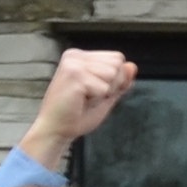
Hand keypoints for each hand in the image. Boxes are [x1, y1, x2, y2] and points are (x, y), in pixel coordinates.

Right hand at [21, 47, 135, 170]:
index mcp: (80, 56)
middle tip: (89, 96)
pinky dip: (97, 100)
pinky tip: (79, 102)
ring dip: (104, 93)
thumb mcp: (105, 95)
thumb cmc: (76, 115)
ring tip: (84, 98)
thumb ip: (120, 81)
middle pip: (118, 63)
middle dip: (111, 84)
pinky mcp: (75, 76)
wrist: (54, 130)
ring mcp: (74, 64)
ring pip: (113, 74)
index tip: (94, 91)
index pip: (117, 58)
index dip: (115, 79)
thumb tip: (133, 66)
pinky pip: (104, 88)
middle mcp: (76, 55)